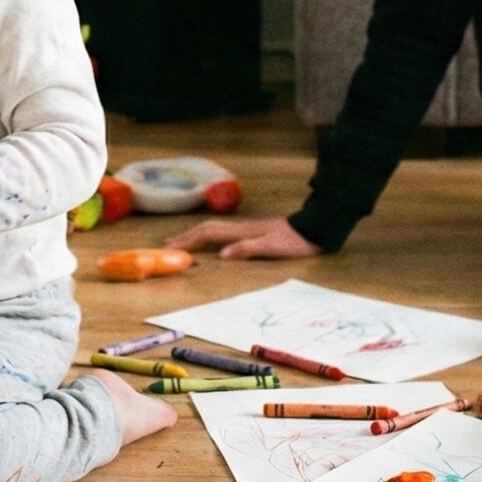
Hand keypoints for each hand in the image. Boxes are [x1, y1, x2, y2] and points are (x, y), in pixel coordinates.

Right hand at [164, 216, 321, 260]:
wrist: (315, 226)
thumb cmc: (295, 240)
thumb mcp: (272, 247)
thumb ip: (247, 249)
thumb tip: (221, 255)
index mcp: (242, 232)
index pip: (209, 234)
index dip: (189, 241)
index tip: (171, 249)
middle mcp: (241, 227)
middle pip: (206, 228)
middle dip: (186, 236)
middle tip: (166, 244)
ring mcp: (246, 228)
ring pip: (213, 228)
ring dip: (194, 233)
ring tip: (180, 240)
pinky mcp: (252, 231)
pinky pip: (222, 232)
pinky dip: (209, 235)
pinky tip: (210, 240)